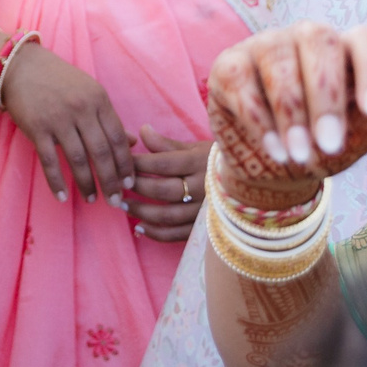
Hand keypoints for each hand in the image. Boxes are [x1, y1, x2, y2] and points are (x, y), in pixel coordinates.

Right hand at [0, 40, 132, 203]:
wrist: (21, 66)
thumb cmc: (59, 81)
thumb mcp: (90, 92)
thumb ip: (109, 118)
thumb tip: (134, 143)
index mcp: (99, 99)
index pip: (118, 138)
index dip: (126, 164)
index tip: (130, 183)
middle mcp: (81, 109)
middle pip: (102, 152)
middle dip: (111, 181)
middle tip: (116, 201)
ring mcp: (58, 119)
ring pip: (78, 159)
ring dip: (87, 184)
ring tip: (93, 200)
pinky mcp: (37, 128)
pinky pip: (49, 161)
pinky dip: (57, 182)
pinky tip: (63, 196)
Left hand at [126, 126, 210, 242]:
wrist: (248, 182)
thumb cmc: (215, 161)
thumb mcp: (194, 147)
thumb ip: (166, 144)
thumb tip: (142, 131)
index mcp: (199, 162)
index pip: (162, 163)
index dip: (139, 164)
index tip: (122, 162)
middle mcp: (203, 187)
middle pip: (163, 190)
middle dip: (136, 188)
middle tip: (119, 185)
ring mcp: (204, 210)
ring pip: (168, 215)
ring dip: (141, 212)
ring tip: (123, 206)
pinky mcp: (204, 227)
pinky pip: (177, 234)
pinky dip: (155, 234)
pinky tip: (139, 229)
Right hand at [205, 22, 366, 213]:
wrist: (276, 167)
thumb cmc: (325, 143)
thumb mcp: (359, 138)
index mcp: (347, 50)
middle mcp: (307, 37)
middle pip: (319, 41)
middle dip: (326, 98)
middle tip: (330, 146)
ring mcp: (266, 45)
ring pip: (278, 57)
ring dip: (290, 112)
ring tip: (298, 155)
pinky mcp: (230, 64)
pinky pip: (240, 78)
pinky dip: (257, 117)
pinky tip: (273, 148)